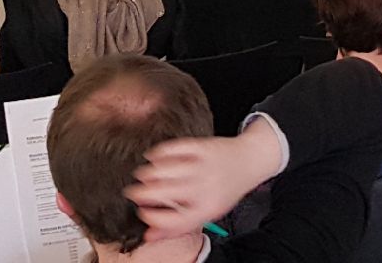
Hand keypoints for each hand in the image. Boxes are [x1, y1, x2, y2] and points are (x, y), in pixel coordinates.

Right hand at [126, 120, 282, 241]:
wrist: (249, 161)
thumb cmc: (224, 189)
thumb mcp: (207, 211)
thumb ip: (178, 224)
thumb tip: (149, 235)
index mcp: (207, 208)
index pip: (172, 219)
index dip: (151, 217)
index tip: (142, 212)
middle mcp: (205, 187)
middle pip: (164, 192)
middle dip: (141, 193)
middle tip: (132, 192)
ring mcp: (203, 165)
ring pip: (165, 170)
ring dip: (147, 173)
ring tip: (141, 175)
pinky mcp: (202, 146)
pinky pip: (174, 148)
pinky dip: (159, 152)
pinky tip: (153, 157)